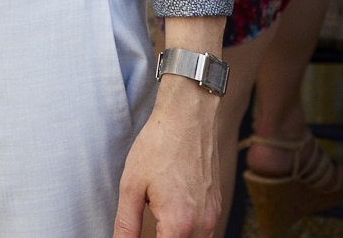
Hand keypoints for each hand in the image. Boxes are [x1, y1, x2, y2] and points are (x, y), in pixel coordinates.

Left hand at [114, 66, 220, 237]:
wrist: (188, 117)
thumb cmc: (159, 145)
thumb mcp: (131, 186)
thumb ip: (126, 224)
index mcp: (179, 224)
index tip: (135, 235)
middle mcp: (202, 224)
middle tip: (146, 223)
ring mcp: (212, 215)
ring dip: (176, 236)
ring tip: (157, 226)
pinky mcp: (216, 205)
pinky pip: (205, 230)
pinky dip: (188, 231)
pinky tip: (173, 217)